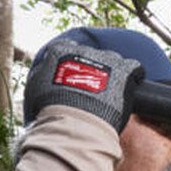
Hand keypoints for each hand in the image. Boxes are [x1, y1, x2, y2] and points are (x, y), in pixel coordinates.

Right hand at [23, 36, 143, 130]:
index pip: (68, 49)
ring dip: (114, 72)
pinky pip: (135, 67)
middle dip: (94, 68)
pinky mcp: (124, 70)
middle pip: (92, 55)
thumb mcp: (35, 88)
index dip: (73, 63)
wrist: (75, 120)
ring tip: (112, 90)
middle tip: (94, 88)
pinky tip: (133, 85)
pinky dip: (135, 75)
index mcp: (60, 50)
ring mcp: (106, 58)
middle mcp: (84, 49)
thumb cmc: (52, 110)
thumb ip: (41, 75)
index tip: (75, 75)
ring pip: (113, 60)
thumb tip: (43, 71)